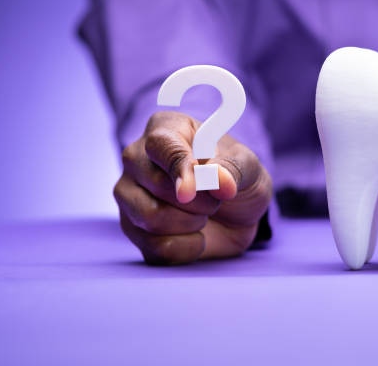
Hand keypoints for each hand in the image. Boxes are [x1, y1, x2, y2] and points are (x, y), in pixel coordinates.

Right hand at [114, 111, 272, 264]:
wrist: (236, 212)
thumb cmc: (236, 176)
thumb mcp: (248, 166)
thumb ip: (234, 169)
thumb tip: (220, 182)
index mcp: (165, 129)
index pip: (161, 144)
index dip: (178, 168)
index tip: (191, 192)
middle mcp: (138, 158)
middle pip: (155, 184)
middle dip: (197, 201)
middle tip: (215, 200)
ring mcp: (129, 194)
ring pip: (149, 217)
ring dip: (190, 224)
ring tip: (204, 215)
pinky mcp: (133, 228)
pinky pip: (154, 247)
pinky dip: (187, 248)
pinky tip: (196, 237)